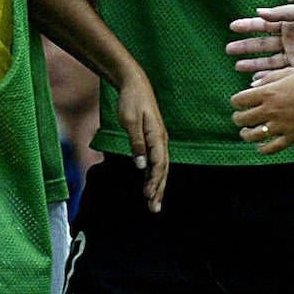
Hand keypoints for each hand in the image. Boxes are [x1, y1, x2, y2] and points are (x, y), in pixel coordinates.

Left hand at [113, 73, 168, 212]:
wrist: (135, 84)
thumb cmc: (131, 101)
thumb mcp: (130, 121)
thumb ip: (136, 143)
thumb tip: (141, 166)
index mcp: (157, 136)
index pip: (159, 164)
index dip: (154, 181)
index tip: (148, 196)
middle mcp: (161, 141)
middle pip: (163, 170)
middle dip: (159, 190)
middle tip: (154, 209)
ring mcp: (158, 141)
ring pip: (161, 168)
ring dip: (158, 186)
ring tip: (154, 204)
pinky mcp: (153, 140)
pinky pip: (156, 162)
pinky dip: (153, 176)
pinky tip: (150, 187)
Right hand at [226, 3, 293, 72]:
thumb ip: (279, 13)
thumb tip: (258, 12)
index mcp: (288, 24)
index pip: (263, 25)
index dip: (248, 26)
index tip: (232, 27)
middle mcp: (288, 39)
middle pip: (262, 44)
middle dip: (246, 47)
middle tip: (228, 50)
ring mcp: (292, 54)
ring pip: (267, 59)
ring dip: (253, 63)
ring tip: (237, 66)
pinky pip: (278, 71)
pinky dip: (266, 75)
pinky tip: (254, 78)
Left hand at [229, 67, 293, 154]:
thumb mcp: (290, 72)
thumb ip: (268, 78)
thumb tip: (252, 85)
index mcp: (268, 93)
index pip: (239, 100)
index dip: (236, 102)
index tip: (239, 103)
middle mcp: (271, 110)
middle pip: (242, 119)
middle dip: (238, 118)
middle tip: (240, 118)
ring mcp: (280, 125)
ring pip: (252, 135)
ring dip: (245, 134)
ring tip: (246, 132)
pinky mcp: (291, 137)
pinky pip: (271, 148)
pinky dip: (262, 149)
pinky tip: (260, 146)